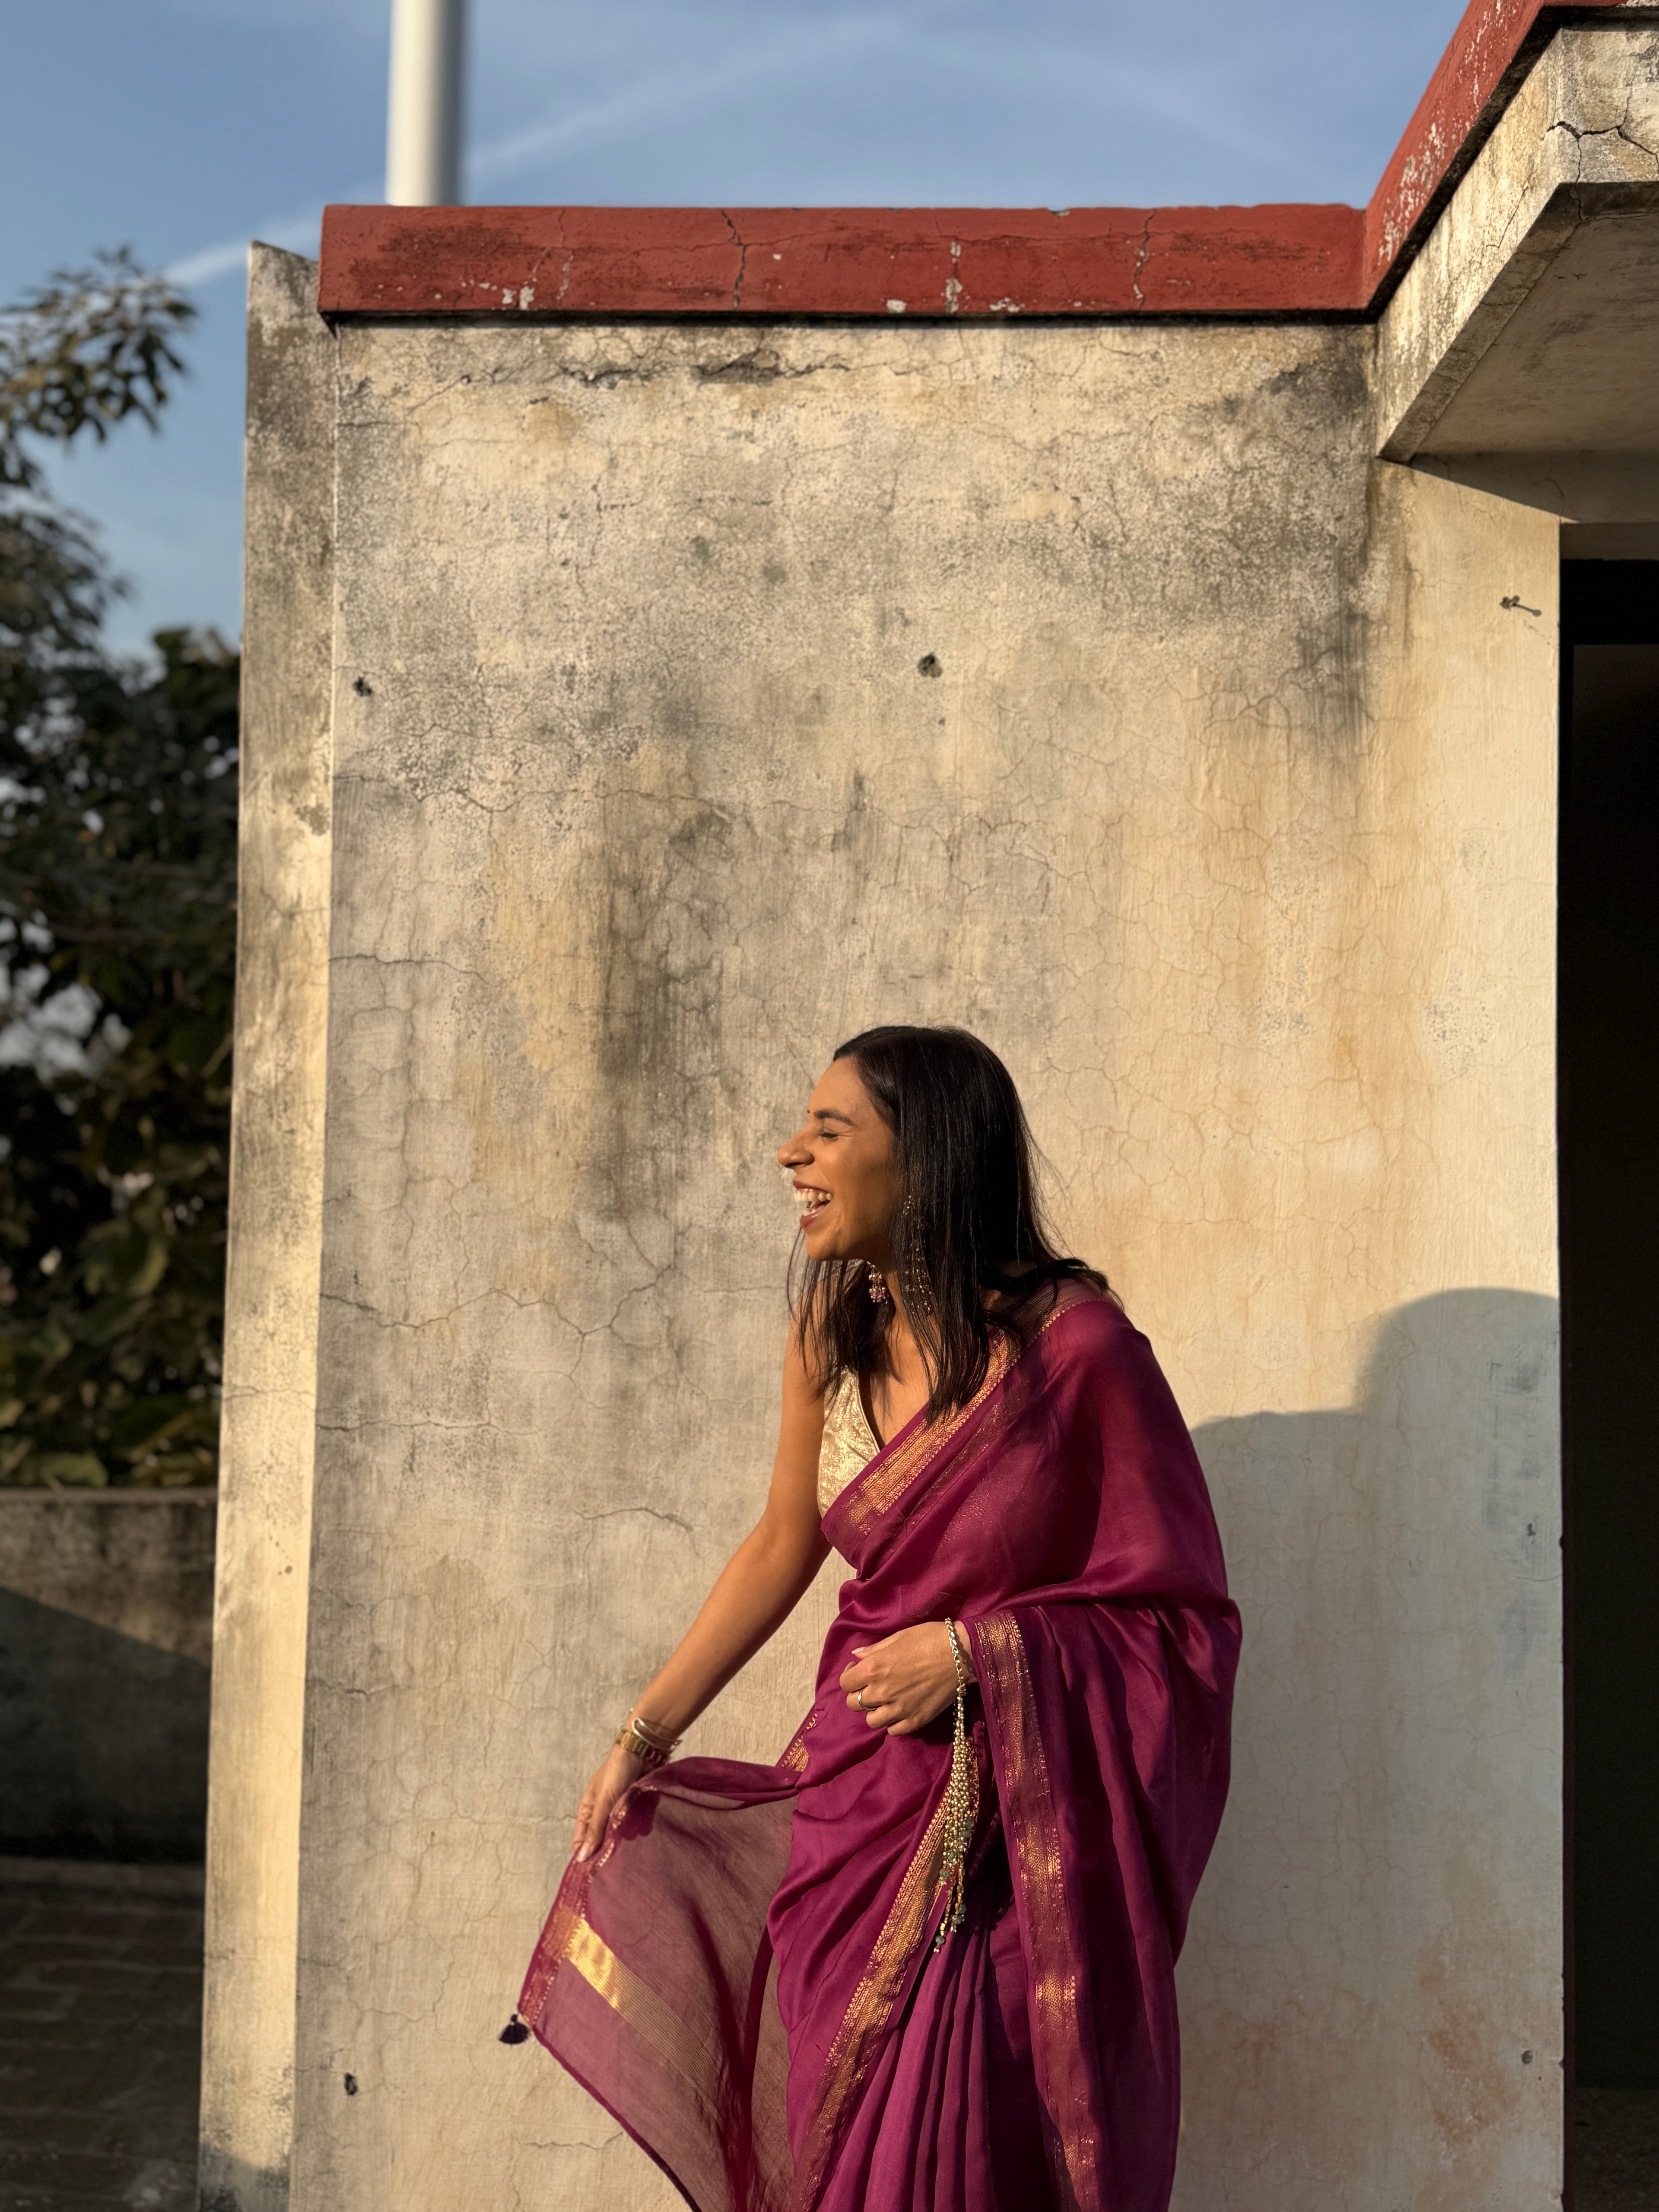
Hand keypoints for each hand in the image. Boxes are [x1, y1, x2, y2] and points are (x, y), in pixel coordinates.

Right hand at [573, 1743, 646, 1861]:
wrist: (644, 1752)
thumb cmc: (617, 1772)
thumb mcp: (603, 1802)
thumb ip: (595, 1830)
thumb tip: (581, 1858)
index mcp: (588, 1811)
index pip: (582, 1841)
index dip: (585, 1856)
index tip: (593, 1873)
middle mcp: (603, 1814)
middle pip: (602, 1841)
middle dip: (609, 1849)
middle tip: (616, 1860)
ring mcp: (621, 1812)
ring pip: (621, 1836)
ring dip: (627, 1838)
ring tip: (632, 1836)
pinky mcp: (637, 1810)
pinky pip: (637, 1827)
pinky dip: (640, 1829)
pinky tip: (644, 1829)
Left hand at [840, 1621, 972, 1735]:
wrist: (961, 1654)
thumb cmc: (928, 1638)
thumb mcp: (898, 1637)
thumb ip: (873, 1650)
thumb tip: (856, 1657)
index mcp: (874, 1669)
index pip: (845, 1683)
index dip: (850, 1676)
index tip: (859, 1671)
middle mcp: (882, 1692)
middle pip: (854, 1704)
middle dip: (859, 1694)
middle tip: (872, 1686)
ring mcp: (899, 1710)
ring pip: (872, 1721)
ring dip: (875, 1710)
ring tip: (886, 1700)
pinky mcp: (915, 1721)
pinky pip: (893, 1731)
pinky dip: (893, 1723)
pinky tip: (900, 1710)